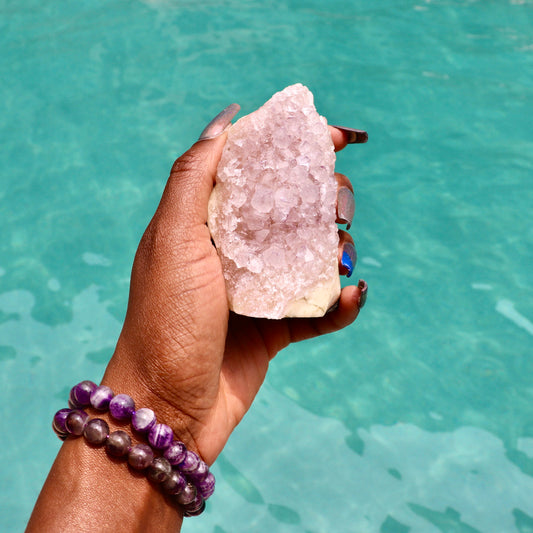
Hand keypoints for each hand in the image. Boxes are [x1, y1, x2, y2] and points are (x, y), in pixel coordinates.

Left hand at [102, 109, 366, 465]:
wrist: (167, 407)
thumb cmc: (165, 319)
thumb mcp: (172, 239)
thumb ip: (194, 177)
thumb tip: (228, 119)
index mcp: (207, 221)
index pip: (257, 168)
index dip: (296, 146)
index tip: (337, 136)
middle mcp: (234, 250)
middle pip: (293, 208)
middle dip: (326, 197)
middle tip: (339, 204)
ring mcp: (257, 289)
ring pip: (312, 254)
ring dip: (339, 248)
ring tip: (344, 256)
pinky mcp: (275, 326)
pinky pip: (318, 307)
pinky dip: (340, 302)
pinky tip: (350, 296)